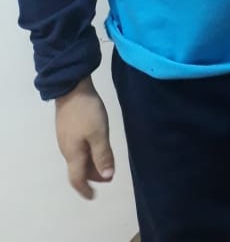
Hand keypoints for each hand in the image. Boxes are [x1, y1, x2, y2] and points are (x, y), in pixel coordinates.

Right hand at [55, 76, 113, 198]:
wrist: (71, 88)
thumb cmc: (86, 112)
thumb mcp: (99, 133)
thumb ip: (103, 155)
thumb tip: (106, 177)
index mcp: (73, 154)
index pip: (77, 179)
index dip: (85, 189)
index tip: (94, 196)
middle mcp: (67, 149)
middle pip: (78, 169)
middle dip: (92, 176)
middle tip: (108, 175)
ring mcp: (66, 138)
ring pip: (78, 158)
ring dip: (91, 164)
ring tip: (106, 161)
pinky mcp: (68, 128)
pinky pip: (78, 148)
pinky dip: (88, 153)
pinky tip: (97, 145)